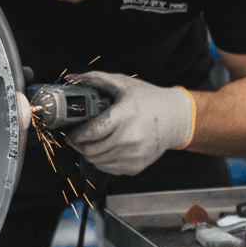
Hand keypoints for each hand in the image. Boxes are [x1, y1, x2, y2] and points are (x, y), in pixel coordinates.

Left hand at [65, 71, 194, 175]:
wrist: (175, 119)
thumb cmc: (149, 100)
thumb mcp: (124, 84)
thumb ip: (96, 79)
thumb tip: (71, 78)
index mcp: (126, 115)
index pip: (92, 132)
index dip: (76, 135)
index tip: (70, 133)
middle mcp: (131, 138)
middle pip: (91, 149)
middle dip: (79, 145)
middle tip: (76, 139)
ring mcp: (134, 155)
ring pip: (98, 161)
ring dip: (89, 154)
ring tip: (90, 143)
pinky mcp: (136, 167)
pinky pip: (109, 168)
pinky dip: (102, 161)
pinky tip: (105, 149)